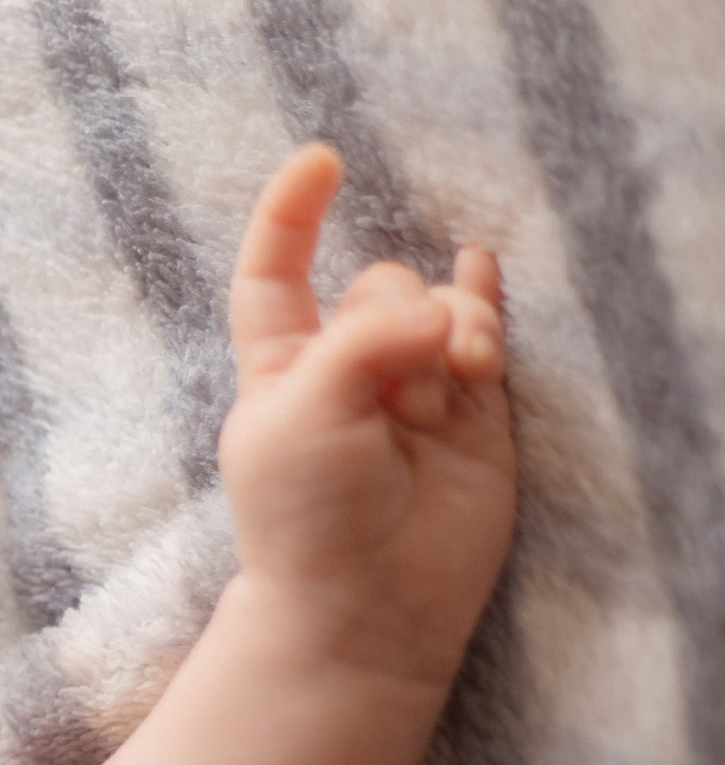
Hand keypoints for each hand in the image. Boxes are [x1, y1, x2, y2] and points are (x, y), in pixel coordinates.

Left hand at [219, 143, 515, 687]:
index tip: (321, 159)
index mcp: (280, 366)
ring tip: (459, 381)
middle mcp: (345, 368)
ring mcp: (411, 388)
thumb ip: (363, 341)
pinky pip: (483, 332)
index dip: (291, 214)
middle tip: (409, 388)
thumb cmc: (307, 516)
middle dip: (403, 314)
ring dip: (455, 329)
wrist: (367, 604)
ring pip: (441, 306)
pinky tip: (484, 269)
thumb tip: (440, 301)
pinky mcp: (474, 414)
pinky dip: (487, 302)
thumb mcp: (303, 413)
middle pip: (381, 284)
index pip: (276, 272)